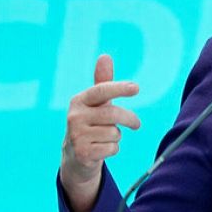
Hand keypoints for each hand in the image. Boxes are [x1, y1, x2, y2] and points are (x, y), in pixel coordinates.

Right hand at [59, 55, 141, 195]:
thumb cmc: (90, 123)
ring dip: (117, 136)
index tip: (136, 88)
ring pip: (114, 133)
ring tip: (106, 137)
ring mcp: (76, 136)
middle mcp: (74, 117)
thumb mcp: (95, 103)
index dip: (119, 88)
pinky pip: (112, 148)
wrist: (75, 155)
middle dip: (130, 119)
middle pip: (113, 114)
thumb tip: (105, 56)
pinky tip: (102, 149)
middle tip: (137, 124)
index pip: (101, 90)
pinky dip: (113, 149)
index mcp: (78, 101)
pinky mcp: (83, 153)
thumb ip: (102, 82)